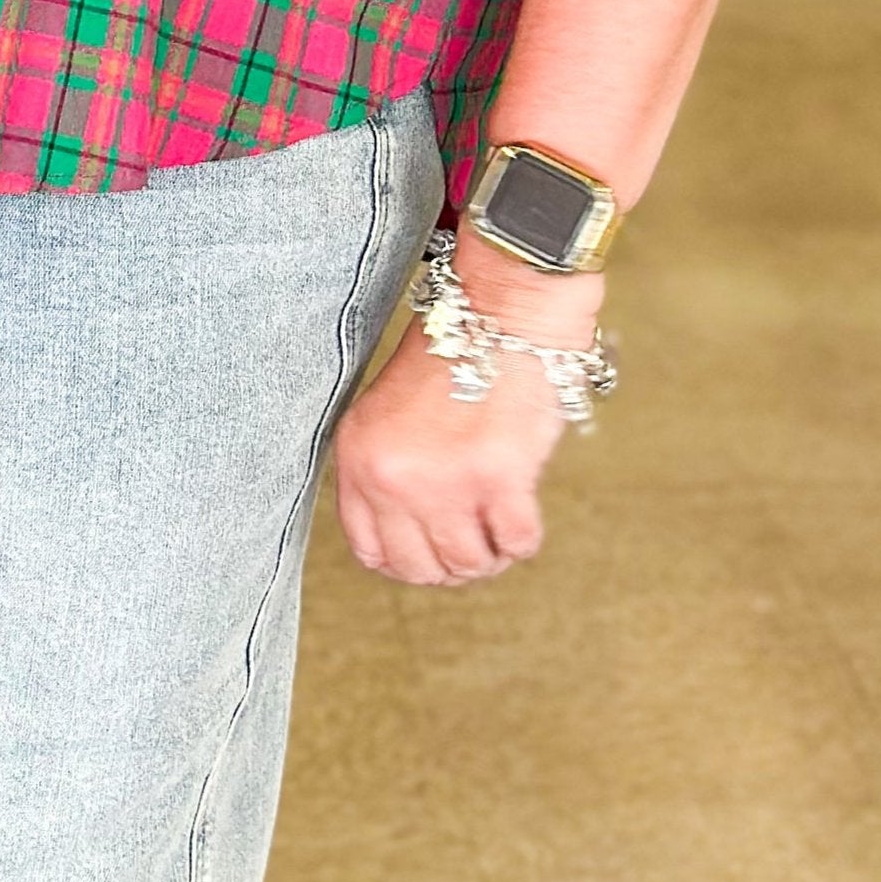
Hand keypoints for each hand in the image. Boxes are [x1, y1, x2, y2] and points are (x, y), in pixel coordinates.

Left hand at [332, 242, 598, 586]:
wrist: (501, 314)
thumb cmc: (451, 356)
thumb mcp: (388, 413)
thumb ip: (389, 470)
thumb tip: (408, 539)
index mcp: (358, 455)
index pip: (370, 548)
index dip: (405, 561)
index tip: (430, 552)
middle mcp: (393, 475)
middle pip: (419, 567)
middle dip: (450, 565)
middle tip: (473, 539)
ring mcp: (444, 481)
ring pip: (470, 564)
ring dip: (491, 553)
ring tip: (498, 519)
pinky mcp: (497, 479)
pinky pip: (517, 544)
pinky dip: (522, 537)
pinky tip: (521, 506)